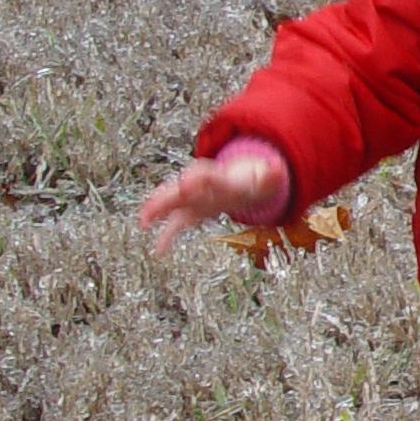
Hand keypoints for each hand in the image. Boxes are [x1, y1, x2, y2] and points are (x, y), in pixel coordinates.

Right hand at [138, 152, 283, 255]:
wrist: (245, 181)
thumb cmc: (253, 181)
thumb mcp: (266, 178)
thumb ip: (270, 175)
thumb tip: (275, 170)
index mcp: (220, 177)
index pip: (206, 175)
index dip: (196, 179)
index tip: (186, 183)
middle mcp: (202, 186)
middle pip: (181, 187)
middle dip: (167, 195)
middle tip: (152, 205)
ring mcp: (194, 198)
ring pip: (172, 202)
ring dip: (158, 210)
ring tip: (143, 222)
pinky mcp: (192, 211)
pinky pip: (177, 223)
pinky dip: (167, 235)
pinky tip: (158, 250)